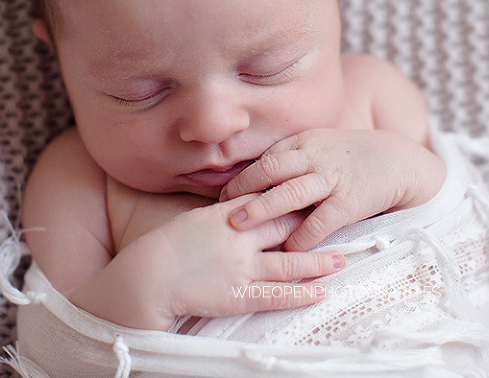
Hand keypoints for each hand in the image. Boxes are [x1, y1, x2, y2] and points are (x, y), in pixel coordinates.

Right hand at [69, 194, 344, 329]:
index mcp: (229, 215)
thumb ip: (227, 211)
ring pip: (289, 264)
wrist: (146, 277)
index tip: (318, 193)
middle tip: (342, 220)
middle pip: (287, 228)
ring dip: (317, 262)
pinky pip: (275, 296)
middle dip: (316, 225)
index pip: (271, 201)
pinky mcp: (237, 295)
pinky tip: (320, 292)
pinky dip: (300, 295)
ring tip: (340, 260)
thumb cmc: (168, 245)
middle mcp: (240, 238)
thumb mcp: (198, 217)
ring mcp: (240, 267)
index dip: (297, 198)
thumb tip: (247, 202)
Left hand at [221, 129, 446, 251]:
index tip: (224, 194)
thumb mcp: (323, 146)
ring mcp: (334, 178)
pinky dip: (302, 236)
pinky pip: (321, 220)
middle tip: (221, 209)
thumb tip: (256, 181)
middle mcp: (317, 156)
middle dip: (243, 189)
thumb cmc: (355, 158)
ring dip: (262, 209)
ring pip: (291, 193)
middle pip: (271, 170)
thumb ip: (295, 159)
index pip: (267, 158)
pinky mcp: (351, 200)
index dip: (243, 176)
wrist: (401, 162)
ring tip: (240, 225)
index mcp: (307, 142)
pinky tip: (289, 248)